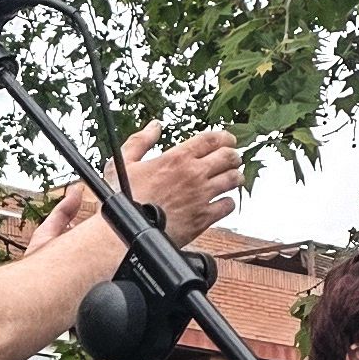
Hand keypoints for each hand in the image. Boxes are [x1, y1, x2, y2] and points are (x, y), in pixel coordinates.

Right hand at [36, 121, 242, 247]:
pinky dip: (228, 202)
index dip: (225, 137)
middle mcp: (194, 174)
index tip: (229, 140)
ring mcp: (201, 196)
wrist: (126, 234)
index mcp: (177, 158)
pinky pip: (228, 205)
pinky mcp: (204, 218)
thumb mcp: (124, 162)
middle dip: (233, 155)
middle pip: (228, 157)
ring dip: (235, 176)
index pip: (212, 139)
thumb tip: (154, 126)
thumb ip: (141, 141)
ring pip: (233, 180)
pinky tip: (223, 202)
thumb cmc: (123, 199)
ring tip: (233, 177)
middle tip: (233, 158)